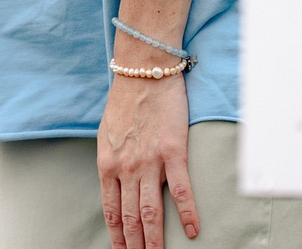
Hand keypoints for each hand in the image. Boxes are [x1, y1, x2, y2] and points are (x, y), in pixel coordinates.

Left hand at [99, 71, 197, 247]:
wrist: (142, 70)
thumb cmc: (125, 100)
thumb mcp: (107, 133)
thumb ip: (112, 161)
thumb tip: (115, 182)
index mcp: (108, 164)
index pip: (111, 210)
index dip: (117, 235)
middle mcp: (126, 167)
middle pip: (130, 217)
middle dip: (135, 245)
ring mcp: (149, 161)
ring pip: (151, 210)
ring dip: (155, 239)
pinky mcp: (173, 152)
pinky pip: (181, 189)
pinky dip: (188, 213)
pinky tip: (193, 230)